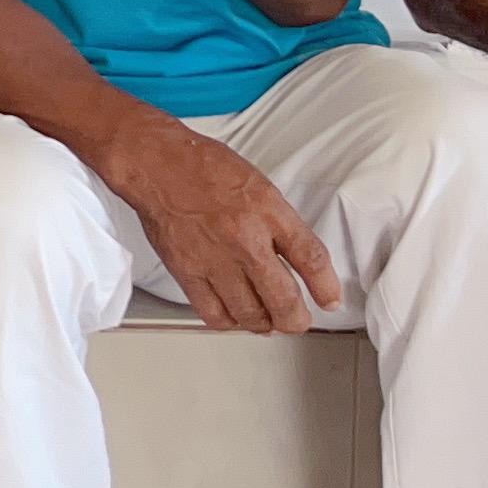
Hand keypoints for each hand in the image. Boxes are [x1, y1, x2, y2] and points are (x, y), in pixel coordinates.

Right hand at [96, 114, 342, 334]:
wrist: (156, 163)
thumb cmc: (204, 168)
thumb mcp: (259, 185)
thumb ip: (280, 222)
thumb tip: (299, 259)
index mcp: (268, 210)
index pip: (311, 258)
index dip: (327, 288)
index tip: (330, 301)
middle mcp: (244, 238)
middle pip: (284, 300)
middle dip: (297, 319)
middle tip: (299, 319)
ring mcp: (214, 258)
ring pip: (251, 315)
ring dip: (265, 324)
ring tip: (268, 320)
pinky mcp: (187, 271)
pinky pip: (214, 314)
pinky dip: (230, 322)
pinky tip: (234, 316)